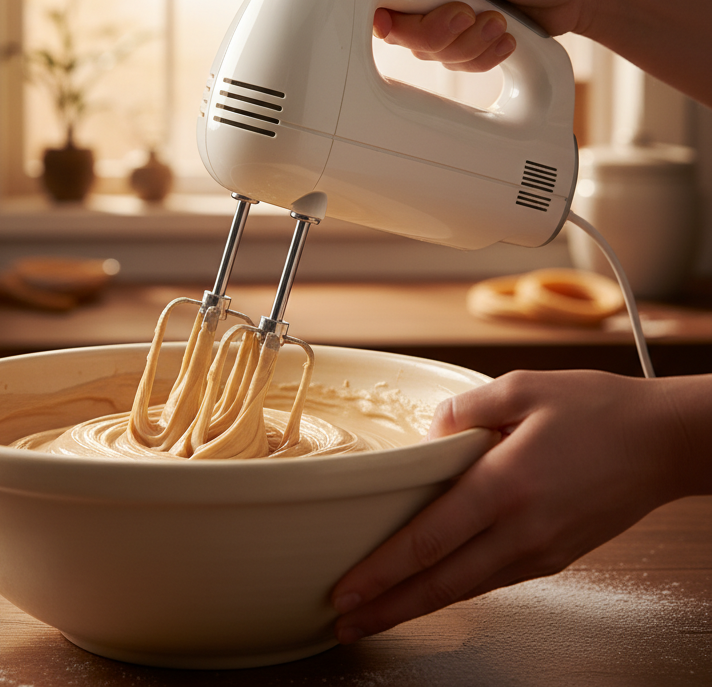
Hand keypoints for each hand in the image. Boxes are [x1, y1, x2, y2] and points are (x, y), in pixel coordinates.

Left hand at [330, 369, 709, 642]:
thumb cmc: (597, 409)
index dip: (382, 571)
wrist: (663, 442)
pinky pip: (495, 579)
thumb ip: (465, 409)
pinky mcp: (557, 556)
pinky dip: (457, 590)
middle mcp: (522, 529)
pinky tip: (434, 588)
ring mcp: (542, 550)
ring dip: (419, 605)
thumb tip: (427, 435)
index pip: (429, 540)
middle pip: (442, 584)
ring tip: (379, 613)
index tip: (346, 589)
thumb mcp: (522, 386)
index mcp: (505, 485)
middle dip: (388, 608)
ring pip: (468, 589)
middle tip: (346, 623)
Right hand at [370, 0, 597, 71]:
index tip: (389, 10)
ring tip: (495, 21)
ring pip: (419, 44)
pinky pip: (446, 59)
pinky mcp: (456, 32)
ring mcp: (439, 4)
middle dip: (430, 27)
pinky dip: (477, 55)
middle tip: (462, 15)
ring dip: (461, 41)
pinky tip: (501, 34)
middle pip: (391, 16)